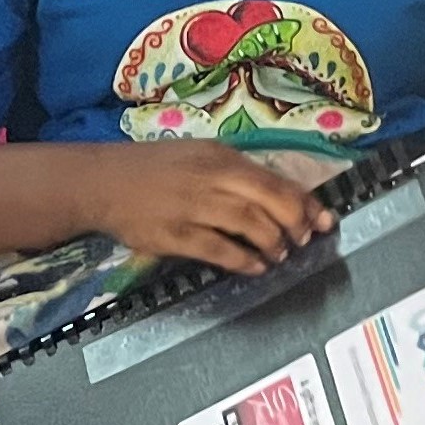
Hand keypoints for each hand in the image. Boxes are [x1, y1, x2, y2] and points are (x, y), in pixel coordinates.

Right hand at [79, 141, 333, 275]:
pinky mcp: (174, 234)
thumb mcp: (198, 157)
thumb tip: (279, 196)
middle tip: (304, 240)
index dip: (304, 202)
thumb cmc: (154, 169)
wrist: (100, 182)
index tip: (324, 219)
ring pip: (248, 224)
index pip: (274, 179)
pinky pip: (218, 249)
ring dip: (272, 243)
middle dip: (295, 224)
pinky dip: (243, 261)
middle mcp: (209, 178)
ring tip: (280, 255)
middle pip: (267, 200)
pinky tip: (255, 268)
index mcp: (219, 156)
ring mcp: (191, 206)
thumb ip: (235, 174)